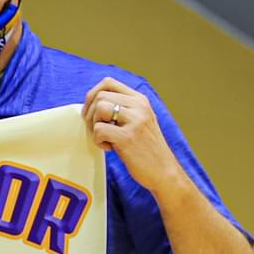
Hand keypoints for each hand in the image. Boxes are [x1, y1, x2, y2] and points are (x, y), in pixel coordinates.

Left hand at [83, 78, 182, 194]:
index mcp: (140, 100)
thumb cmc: (147, 149)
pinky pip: (99, 130)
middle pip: (100, 96)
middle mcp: (139, 106)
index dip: (93, 95)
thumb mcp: (140, 121)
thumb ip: (123, 109)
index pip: (108, 82)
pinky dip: (98, 141)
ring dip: (94, 126)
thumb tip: (92, 103)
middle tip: (95, 130)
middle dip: (90, 114)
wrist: (164, 171)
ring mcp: (135, 121)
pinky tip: (110, 148)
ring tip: (104, 139)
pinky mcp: (128, 138)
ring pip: (99, 109)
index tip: (90, 112)